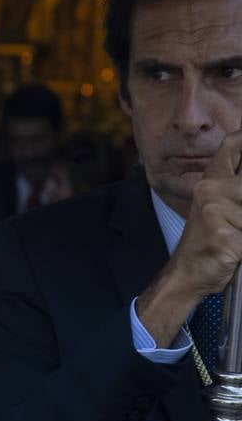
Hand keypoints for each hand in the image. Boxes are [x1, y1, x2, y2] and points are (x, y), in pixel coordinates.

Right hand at [138, 130, 241, 345]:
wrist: (186, 274)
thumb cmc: (211, 242)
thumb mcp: (223, 208)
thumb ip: (235, 189)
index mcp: (211, 181)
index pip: (232, 146)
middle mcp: (210, 190)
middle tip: (234, 219)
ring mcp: (215, 212)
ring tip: (234, 236)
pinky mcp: (222, 237)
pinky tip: (234, 251)